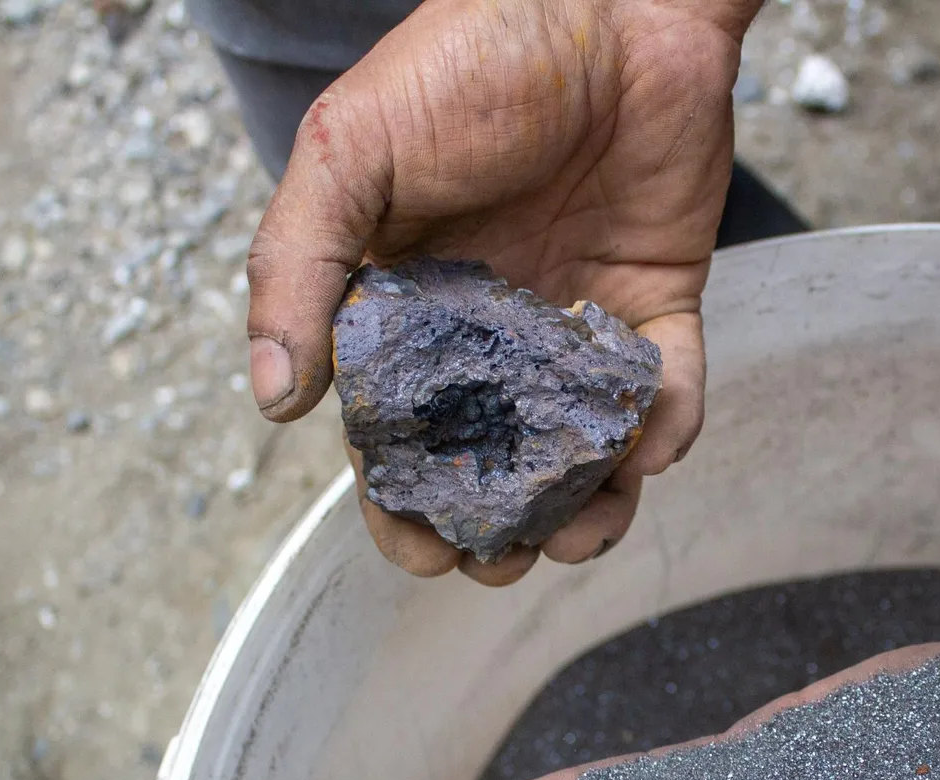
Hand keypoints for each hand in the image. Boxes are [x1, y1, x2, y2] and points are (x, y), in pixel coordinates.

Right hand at [247, 0, 751, 584]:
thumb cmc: (471, 60)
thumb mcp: (353, 150)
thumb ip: (299, 266)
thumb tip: (273, 400)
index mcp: (406, 305)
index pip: (397, 432)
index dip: (402, 504)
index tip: (422, 551)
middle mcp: (490, 329)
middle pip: (488, 464)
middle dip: (493, 530)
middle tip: (500, 558)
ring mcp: (574, 320)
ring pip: (579, 451)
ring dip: (583, 510)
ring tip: (582, 536)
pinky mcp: (655, 303)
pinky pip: (666, 391)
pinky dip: (665, 430)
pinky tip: (650, 442)